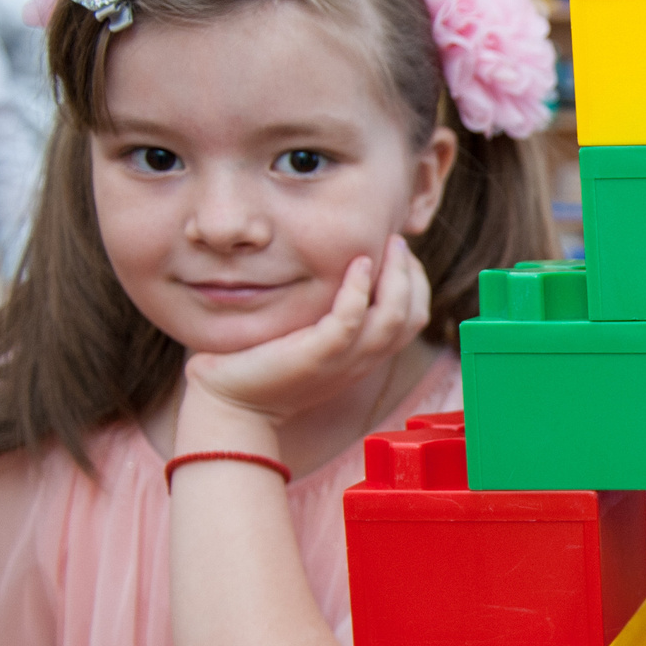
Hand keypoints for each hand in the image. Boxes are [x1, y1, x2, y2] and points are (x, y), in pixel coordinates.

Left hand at [179, 234, 430, 433]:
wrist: (231, 405)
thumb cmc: (262, 365)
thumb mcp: (308, 341)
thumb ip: (327, 317)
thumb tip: (332, 276)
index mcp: (364, 356)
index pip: (413, 318)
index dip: (414, 282)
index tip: (395, 254)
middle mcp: (362, 360)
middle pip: (412, 315)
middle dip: (412, 273)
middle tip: (396, 241)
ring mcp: (342, 360)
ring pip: (393, 316)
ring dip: (397, 275)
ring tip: (387, 244)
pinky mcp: (316, 355)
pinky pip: (350, 319)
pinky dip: (359, 289)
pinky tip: (357, 262)